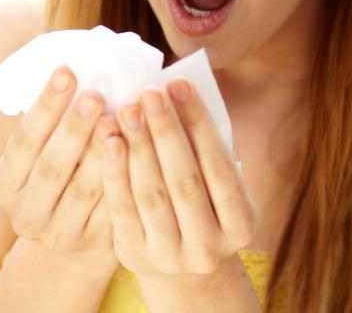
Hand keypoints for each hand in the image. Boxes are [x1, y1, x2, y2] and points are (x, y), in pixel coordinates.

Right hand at [0, 66, 120, 270]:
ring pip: (85, 189)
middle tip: (95, 93)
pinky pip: (113, 208)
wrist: (77, 238)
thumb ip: (56, 121)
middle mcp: (26, 212)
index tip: (66, 70)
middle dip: (74, 126)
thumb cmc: (66, 175)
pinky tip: (141, 149)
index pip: (23, 140)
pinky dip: (126, 176)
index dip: (45, 105)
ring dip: (105, 151)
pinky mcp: (94, 243)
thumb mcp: (46, 153)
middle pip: (53, 165)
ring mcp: (58, 233)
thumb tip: (82, 62)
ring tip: (122, 116)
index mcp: (6, 183)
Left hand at [99, 77, 256, 277]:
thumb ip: (206, 152)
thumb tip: (176, 95)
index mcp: (242, 224)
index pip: (219, 166)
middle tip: (149, 92)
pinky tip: (109, 140)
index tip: (179, 84)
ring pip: (151, 194)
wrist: (181, 267)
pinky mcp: (136, 256)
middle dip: (165, 131)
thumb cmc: (204, 204)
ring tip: (126, 109)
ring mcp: (172, 256)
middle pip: (185, 180)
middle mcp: (210, 246)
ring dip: (137, 147)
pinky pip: (122, 209)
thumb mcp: (219, 187)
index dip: (199, 123)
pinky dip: (114, 172)